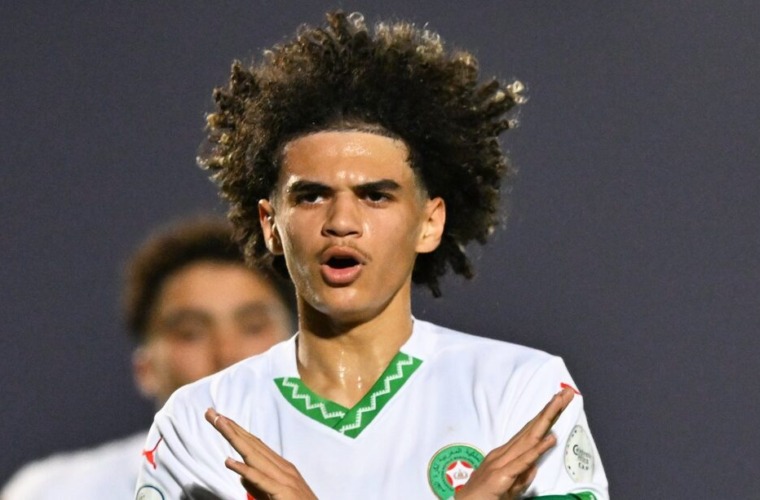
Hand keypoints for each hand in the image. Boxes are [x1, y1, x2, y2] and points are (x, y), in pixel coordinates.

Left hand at [205, 408, 317, 499]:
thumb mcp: (274, 495)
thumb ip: (257, 485)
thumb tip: (241, 474)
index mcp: (280, 467)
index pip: (254, 444)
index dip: (235, 431)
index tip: (219, 419)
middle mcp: (282, 468)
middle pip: (252, 444)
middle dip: (230, 427)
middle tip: (211, 412)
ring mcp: (284, 479)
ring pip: (254, 456)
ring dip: (235, 438)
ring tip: (219, 423)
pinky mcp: (283, 493)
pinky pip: (261, 480)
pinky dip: (246, 470)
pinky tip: (229, 462)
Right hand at [455, 388, 574, 499]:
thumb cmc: (483, 498)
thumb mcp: (508, 487)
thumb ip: (522, 476)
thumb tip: (535, 465)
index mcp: (506, 455)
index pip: (530, 432)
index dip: (546, 416)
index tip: (560, 402)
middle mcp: (504, 454)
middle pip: (532, 429)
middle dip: (550, 410)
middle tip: (566, 393)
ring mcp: (501, 463)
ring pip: (529, 439)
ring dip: (546, 421)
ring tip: (559, 404)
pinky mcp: (501, 477)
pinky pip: (522, 462)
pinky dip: (536, 450)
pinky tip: (549, 439)